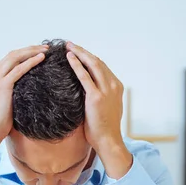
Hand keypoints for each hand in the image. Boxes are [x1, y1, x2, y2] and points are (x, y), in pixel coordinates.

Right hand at [0, 44, 47, 158]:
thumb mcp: (2, 104)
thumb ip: (9, 95)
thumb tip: (24, 93)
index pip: (7, 61)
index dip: (22, 55)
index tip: (35, 54)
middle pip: (11, 55)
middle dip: (29, 49)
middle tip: (44, 48)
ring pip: (15, 58)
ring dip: (31, 51)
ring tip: (45, 50)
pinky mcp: (2, 86)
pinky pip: (19, 69)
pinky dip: (31, 62)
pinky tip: (41, 58)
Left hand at [66, 42, 131, 178]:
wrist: (108, 140)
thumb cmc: (103, 128)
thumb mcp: (105, 108)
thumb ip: (99, 96)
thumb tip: (86, 91)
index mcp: (117, 87)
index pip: (102, 67)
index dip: (89, 58)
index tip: (78, 52)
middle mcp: (114, 85)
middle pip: (97, 61)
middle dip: (83, 51)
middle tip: (71, 44)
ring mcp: (106, 90)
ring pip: (92, 64)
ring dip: (80, 53)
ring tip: (68, 47)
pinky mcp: (96, 97)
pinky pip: (84, 76)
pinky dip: (76, 65)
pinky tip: (69, 58)